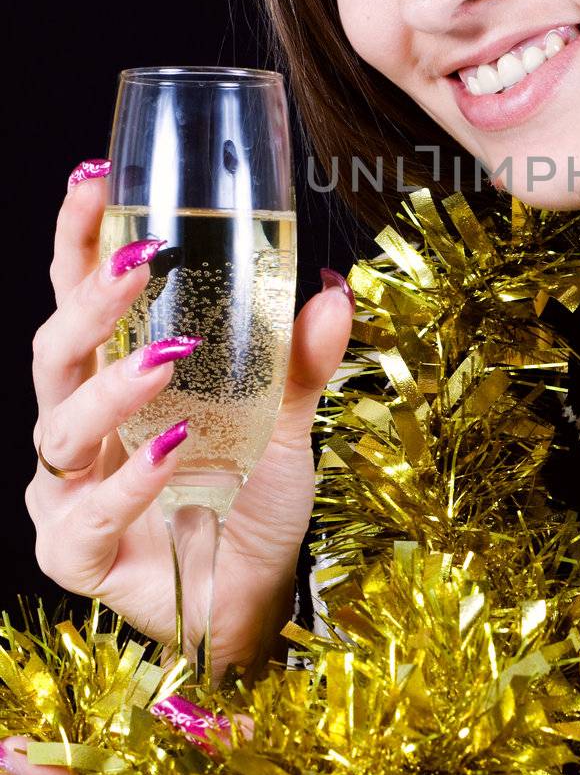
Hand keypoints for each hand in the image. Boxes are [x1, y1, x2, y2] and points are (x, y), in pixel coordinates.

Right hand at [26, 163, 355, 674]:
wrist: (258, 597)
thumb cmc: (253, 499)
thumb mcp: (285, 420)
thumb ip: (298, 359)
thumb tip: (330, 289)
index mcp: (114, 378)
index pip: (78, 296)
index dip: (78, 237)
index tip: (96, 177)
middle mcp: (79, 427)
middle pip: (54, 350)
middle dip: (90, 297)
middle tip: (142, 255)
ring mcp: (68, 491)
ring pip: (61, 426)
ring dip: (114, 385)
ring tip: (171, 356)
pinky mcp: (77, 553)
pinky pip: (87, 515)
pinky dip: (130, 481)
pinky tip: (174, 452)